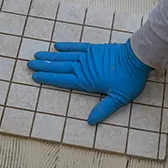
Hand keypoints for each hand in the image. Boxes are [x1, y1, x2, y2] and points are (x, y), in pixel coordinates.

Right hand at [27, 39, 152, 124]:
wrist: (137, 58)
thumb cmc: (129, 79)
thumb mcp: (118, 98)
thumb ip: (104, 109)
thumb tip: (91, 122)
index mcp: (86, 80)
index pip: (62, 80)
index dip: (47, 78)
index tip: (35, 76)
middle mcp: (83, 67)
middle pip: (59, 67)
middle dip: (43, 66)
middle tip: (29, 64)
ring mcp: (87, 56)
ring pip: (64, 56)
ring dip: (50, 56)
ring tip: (37, 55)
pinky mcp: (94, 49)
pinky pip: (77, 46)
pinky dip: (67, 46)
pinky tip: (57, 46)